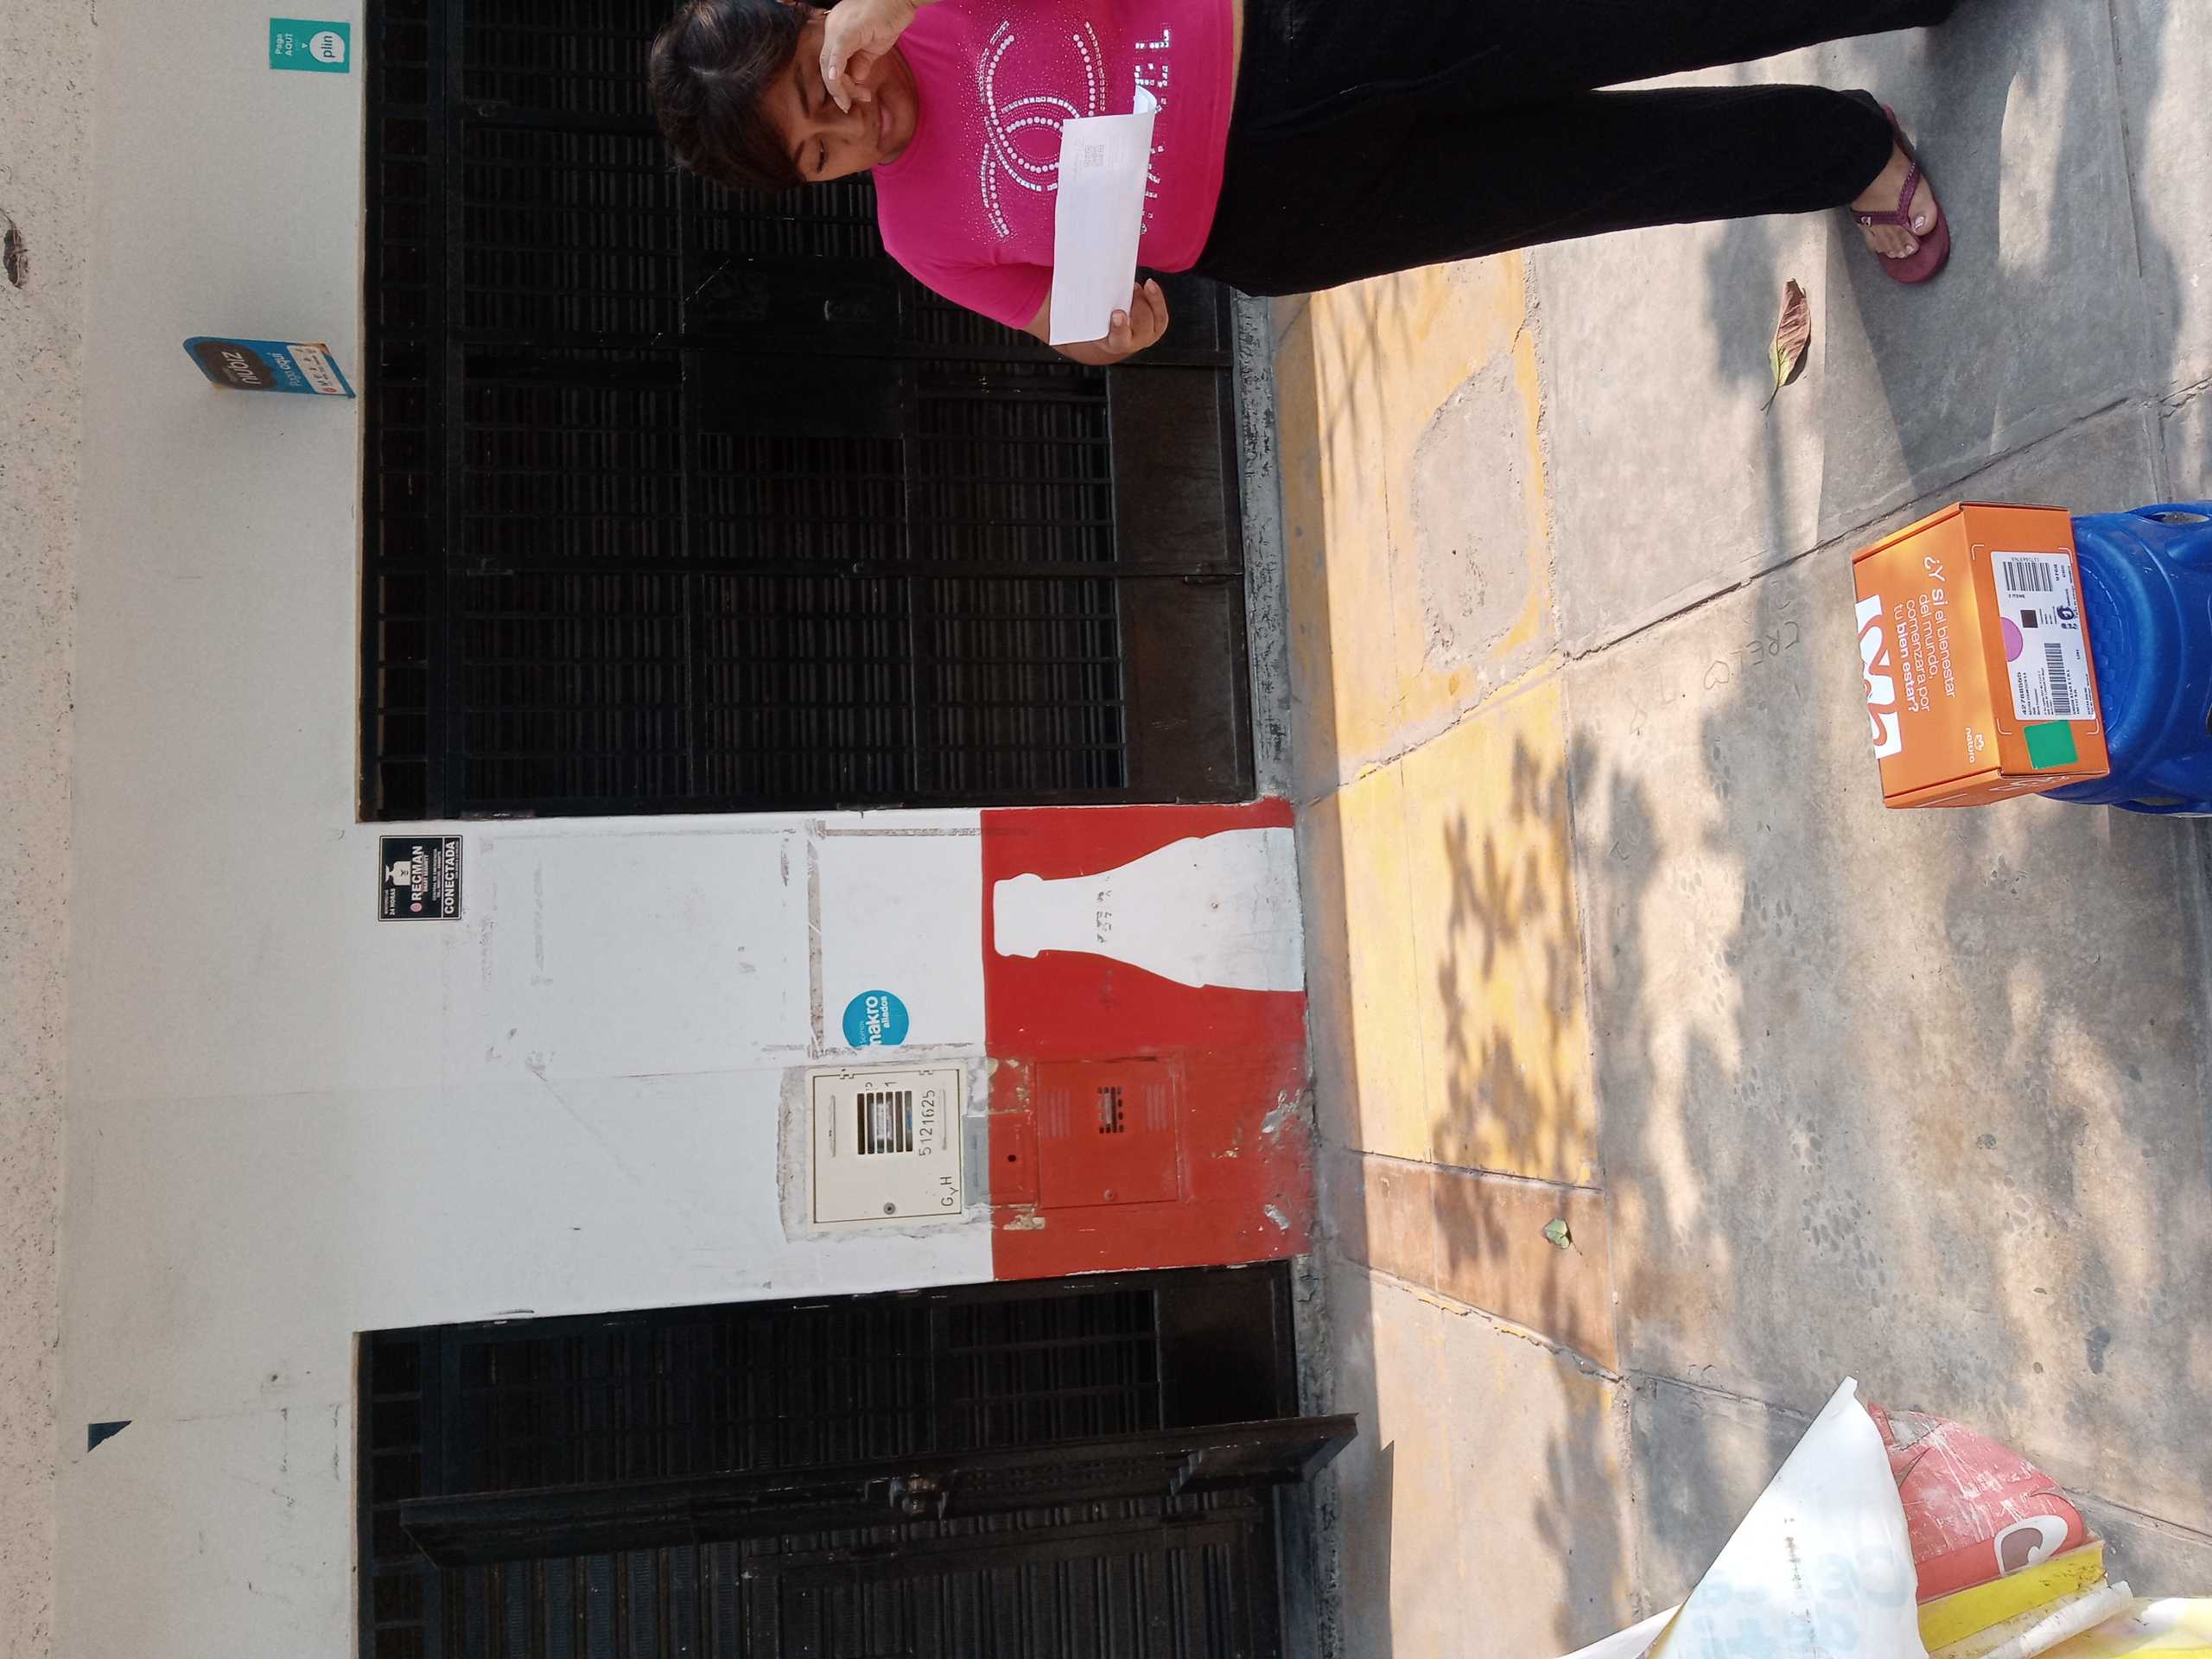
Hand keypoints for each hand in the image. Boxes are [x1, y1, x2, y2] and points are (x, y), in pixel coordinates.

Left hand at [821, 0, 916, 111]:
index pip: (830, 64)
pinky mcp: (845, 31)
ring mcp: (836, 28)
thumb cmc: (890, 17)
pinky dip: (836, 72)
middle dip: (838, 90)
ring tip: (861, 96)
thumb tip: (856, 78)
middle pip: (827, 67)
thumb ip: (862, 62)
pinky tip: (840, 85)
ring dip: (843, 87)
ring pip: (830, 65)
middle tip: (849, 105)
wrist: (900, 0)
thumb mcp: (873, 46)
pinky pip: (836, 55)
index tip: (851, 100)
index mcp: (836, 32)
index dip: (839, 85)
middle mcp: (832, 29)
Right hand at [1053, 279, 1169, 366]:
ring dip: (1148, 300)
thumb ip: (1074, 305)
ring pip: (1154, 319)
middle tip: (1129, 290)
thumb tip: (1052, 281)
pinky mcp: (1155, 326)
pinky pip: (1161, 314)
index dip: (1120, 328)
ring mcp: (1146, 335)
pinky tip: (1149, 286)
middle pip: (1141, 325)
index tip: (1117, 314)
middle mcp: (1133, 342)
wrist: (1106, 340)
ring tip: (1138, 286)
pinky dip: (1156, 299)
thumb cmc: (1093, 325)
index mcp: (1113, 344)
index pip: (1120, 338)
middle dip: (1138, 306)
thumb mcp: (1082, 319)